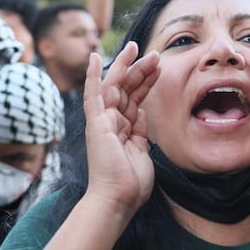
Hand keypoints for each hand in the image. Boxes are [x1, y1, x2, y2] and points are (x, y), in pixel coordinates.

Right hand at [83, 43, 160, 215]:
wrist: (118, 200)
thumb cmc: (131, 185)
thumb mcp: (143, 152)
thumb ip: (142, 132)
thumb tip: (143, 114)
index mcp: (123, 131)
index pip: (135, 100)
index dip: (146, 83)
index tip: (158, 68)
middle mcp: (111, 124)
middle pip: (127, 90)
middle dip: (141, 70)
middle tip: (155, 53)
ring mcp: (102, 122)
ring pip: (114, 87)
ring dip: (127, 67)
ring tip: (138, 48)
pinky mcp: (96, 123)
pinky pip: (93, 95)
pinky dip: (92, 75)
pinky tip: (94, 57)